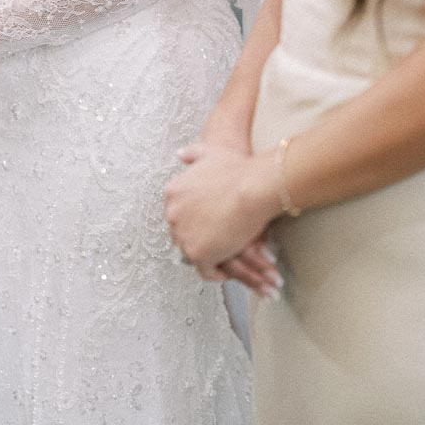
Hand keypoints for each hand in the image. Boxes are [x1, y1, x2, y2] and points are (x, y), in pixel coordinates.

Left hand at [164, 142, 281, 277]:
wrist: (252, 188)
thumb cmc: (237, 169)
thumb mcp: (209, 152)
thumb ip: (192, 153)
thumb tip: (180, 154)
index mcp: (172, 192)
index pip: (178, 214)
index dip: (194, 220)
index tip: (209, 224)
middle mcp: (172, 214)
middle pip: (181, 234)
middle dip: (197, 238)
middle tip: (217, 242)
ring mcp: (183, 235)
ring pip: (191, 253)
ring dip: (205, 256)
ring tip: (222, 257)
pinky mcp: (198, 254)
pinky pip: (204, 270)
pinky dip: (214, 272)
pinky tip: (226, 271)